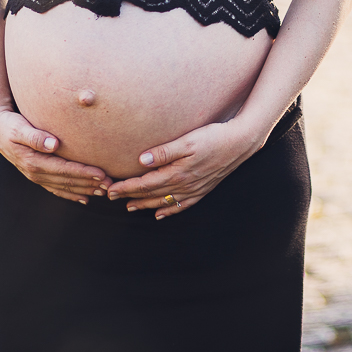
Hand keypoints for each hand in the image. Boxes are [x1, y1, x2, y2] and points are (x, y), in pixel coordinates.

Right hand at [0, 108, 111, 203]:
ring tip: (103, 192)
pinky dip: (71, 194)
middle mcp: (35, 173)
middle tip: (110, 185)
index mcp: (33, 162)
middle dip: (89, 184)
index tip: (102, 174)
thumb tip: (53, 144)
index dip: (84, 173)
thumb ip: (35, 136)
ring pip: (64, 187)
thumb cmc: (10, 125)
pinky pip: (57, 189)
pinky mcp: (37, 175)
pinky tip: (85, 198)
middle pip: (67, 181)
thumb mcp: (19, 127)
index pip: (64, 170)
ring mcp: (36, 177)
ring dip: (84, 190)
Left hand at [105, 119, 260, 219]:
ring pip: (165, 201)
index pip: (145, 184)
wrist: (241, 143)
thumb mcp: (187, 141)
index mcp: (177, 173)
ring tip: (131, 207)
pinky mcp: (203, 189)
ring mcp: (194, 189)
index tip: (111, 190)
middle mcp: (184, 185)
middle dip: (131, 196)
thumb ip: (164, 152)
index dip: (127, 187)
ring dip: (146, 205)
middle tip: (112, 198)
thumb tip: (141, 160)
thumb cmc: (214, 137)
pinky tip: (160, 214)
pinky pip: (182, 205)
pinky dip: (169, 211)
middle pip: (152, 194)